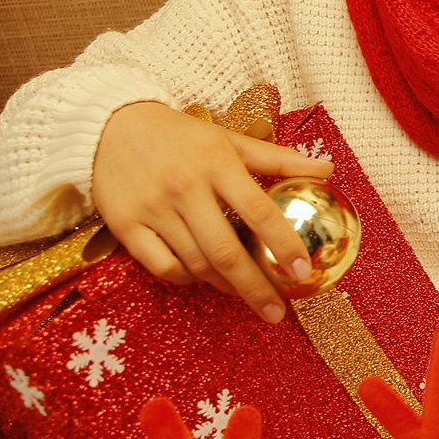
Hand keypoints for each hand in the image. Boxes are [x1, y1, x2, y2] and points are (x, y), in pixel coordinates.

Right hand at [92, 101, 332, 322]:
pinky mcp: (126, 225)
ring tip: (246, 294)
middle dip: (256, 287)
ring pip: (196, 264)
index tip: (303, 271)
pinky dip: (187, 278)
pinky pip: (163, 266)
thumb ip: (278, 159)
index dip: (283, 244)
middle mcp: (185, 188)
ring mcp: (153, 209)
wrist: (110, 126)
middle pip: (226, 251)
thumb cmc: (180, 136)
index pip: (258, 210)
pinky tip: (203, 278)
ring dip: (225, 285)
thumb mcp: (229, 139)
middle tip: (277, 312)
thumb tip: (328, 169)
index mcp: (216, 163)